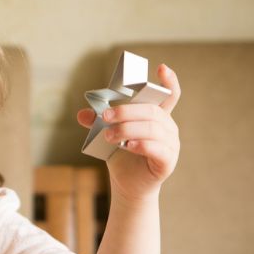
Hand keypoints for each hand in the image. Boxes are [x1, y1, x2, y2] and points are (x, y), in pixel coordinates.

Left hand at [77, 64, 181, 200]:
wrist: (128, 185)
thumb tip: (82, 114)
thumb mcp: (108, 135)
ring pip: (152, 129)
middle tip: (105, 115)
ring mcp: (171, 144)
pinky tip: (128, 145)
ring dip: (128, 128)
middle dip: (126, 111)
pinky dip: (141, 144)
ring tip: (109, 135)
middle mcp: (168, 128)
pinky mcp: (167, 161)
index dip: (169, 81)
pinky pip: (156, 148)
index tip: (162, 68)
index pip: (169, 95)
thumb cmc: (122, 156)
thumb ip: (98, 123)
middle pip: (152, 111)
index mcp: (157, 117)